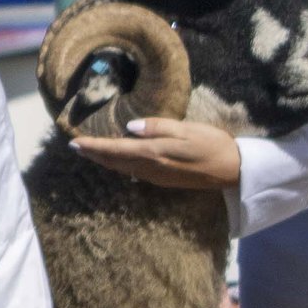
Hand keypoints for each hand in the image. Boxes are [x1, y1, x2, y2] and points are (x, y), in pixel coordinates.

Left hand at [71, 117, 242, 189]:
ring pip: (123, 169)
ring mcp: (157, 177)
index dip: (94, 147)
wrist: (232, 170)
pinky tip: (117, 161)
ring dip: (105, 161)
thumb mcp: (186, 129)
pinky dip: (120, 165)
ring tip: (91, 152)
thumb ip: (157, 127)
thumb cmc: (212, 143)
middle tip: (76, 148)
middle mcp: (151, 168)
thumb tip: (129, 128)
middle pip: (115, 162)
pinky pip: (134, 173)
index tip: (75, 143)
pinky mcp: (164, 180)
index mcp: (154, 153)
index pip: (116, 149)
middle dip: (94, 154)